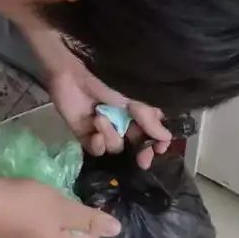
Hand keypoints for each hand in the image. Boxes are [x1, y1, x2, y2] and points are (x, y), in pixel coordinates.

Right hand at [0, 178, 120, 237]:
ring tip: (46, 200)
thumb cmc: (30, 205)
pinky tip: (32, 207)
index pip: (90, 237)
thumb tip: (117, 230)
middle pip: (73, 237)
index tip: (76, 196)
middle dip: (71, 217)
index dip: (87, 214)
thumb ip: (91, 219)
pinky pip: (40, 234)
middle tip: (60, 197)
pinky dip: (41, 221)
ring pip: (56, 235)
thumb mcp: (65, 208)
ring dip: (56, 218)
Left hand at [46, 58, 171, 167]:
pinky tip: (94, 132)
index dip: (157, 143)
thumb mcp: (132, 99)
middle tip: (142, 160)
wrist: (71, 77)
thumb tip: (167, 137)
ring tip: (99, 117)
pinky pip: (97, 150)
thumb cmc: (105, 82)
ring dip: (111, 135)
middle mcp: (123, 125)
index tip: (161, 149)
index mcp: (136, 114)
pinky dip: (97, 143)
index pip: (152, 133)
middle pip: (137, 147)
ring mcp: (105, 132)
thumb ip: (148, 119)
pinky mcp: (86, 136)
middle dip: (141, 153)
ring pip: (116, 147)